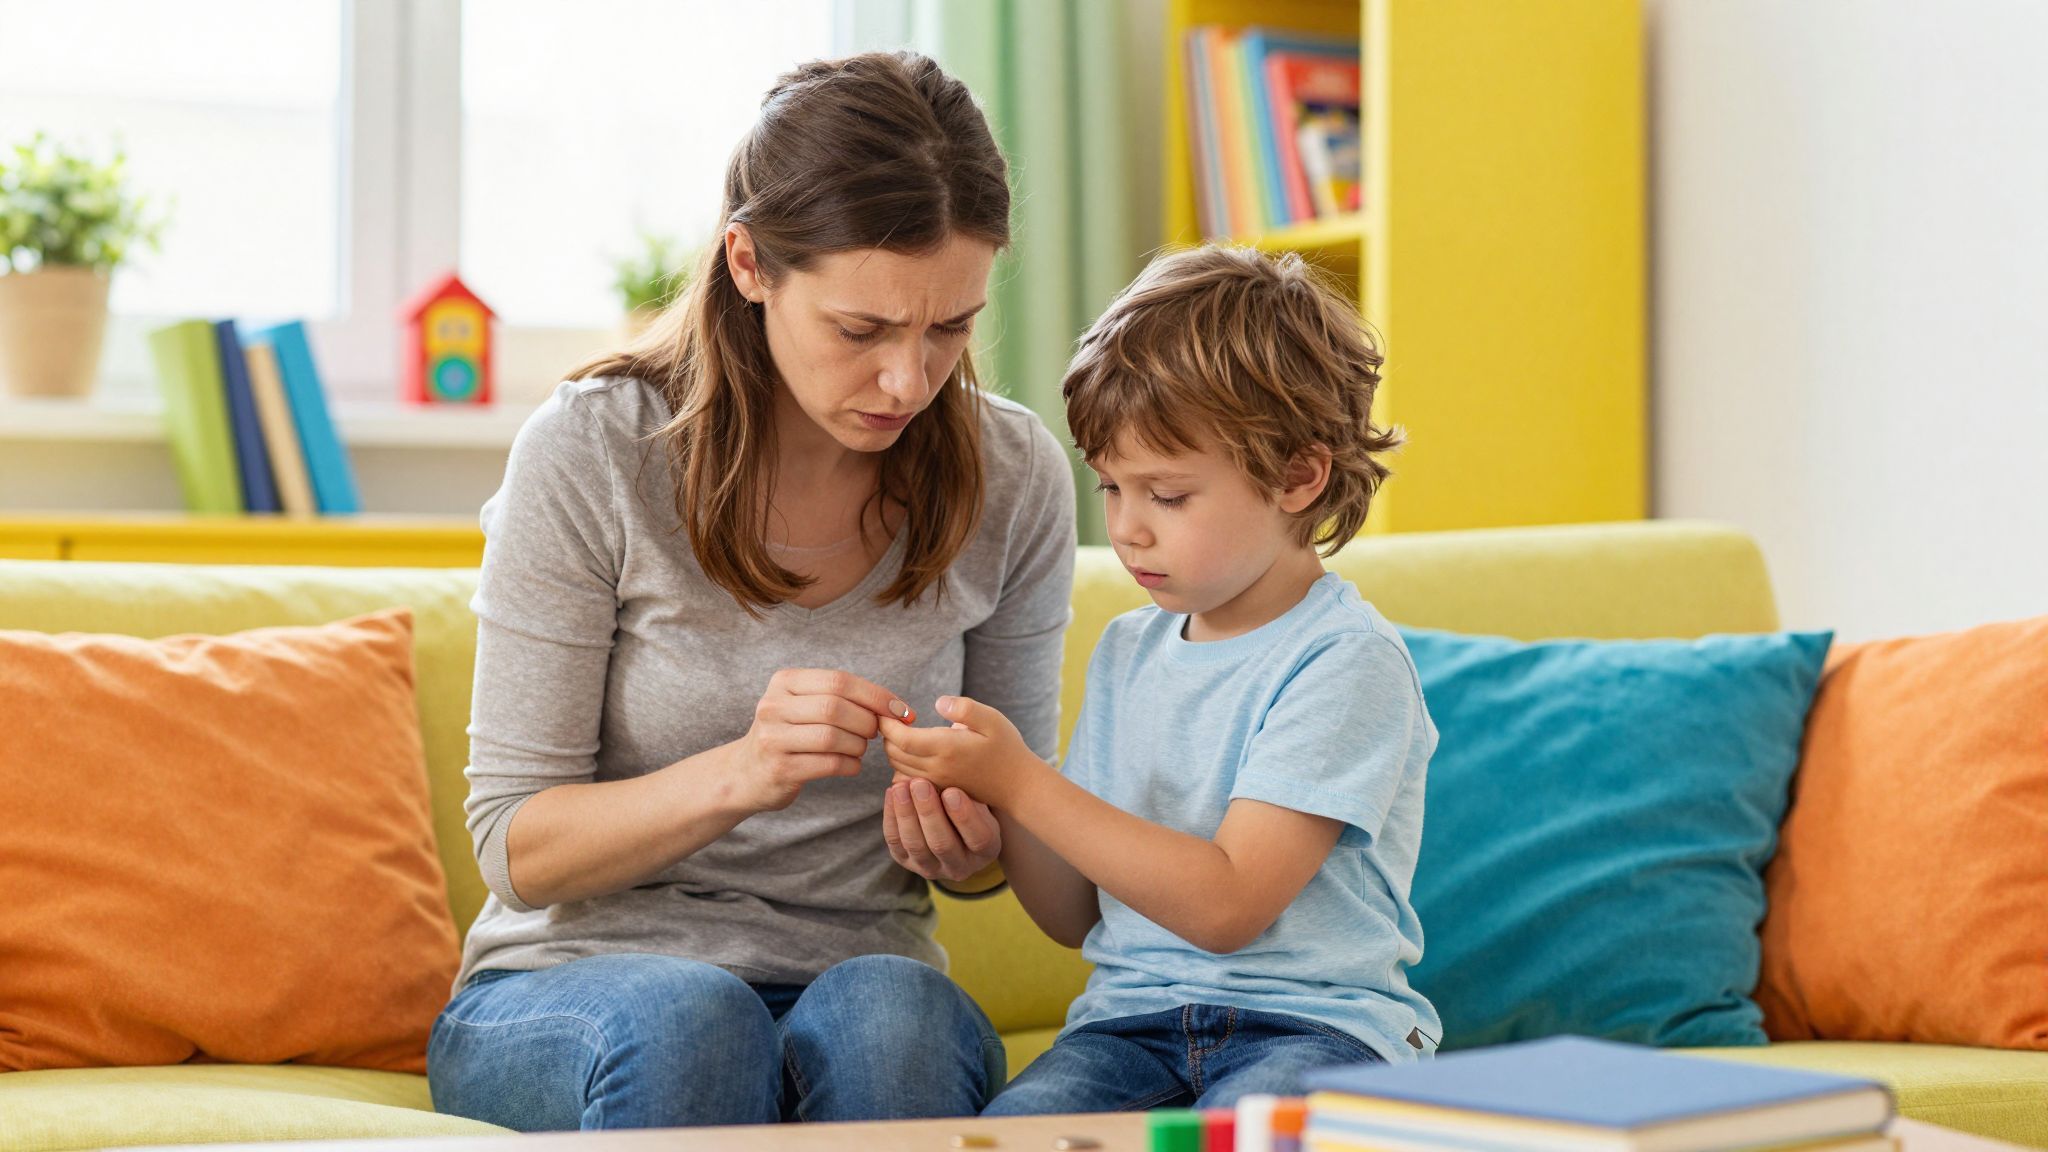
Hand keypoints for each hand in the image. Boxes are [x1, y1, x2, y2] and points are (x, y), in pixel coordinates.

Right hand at [721, 669, 911, 813]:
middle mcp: (773, 706)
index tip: (901, 711)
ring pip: (833, 737)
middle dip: (866, 722)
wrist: (746, 772)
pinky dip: (851, 765)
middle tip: (874, 733)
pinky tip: (851, 765)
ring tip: (859, 748)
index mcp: (784, 681)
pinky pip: (829, 764)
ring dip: (859, 745)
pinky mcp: (779, 769)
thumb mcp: (804, 704)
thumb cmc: (790, 734)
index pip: (839, 681)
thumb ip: (843, 698)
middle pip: (836, 707)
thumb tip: (899, 709)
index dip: (876, 695)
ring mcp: (773, 738)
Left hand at [880, 695, 1043, 811]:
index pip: (901, 739)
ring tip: (902, 731)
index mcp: (946, 749)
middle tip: (894, 718)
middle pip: (894, 754)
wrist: (1018, 786)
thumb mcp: (992, 719)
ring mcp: (936, 782)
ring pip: (898, 767)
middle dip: (887, 735)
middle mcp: (937, 768)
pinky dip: (902, 763)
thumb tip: (937, 702)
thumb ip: (964, 708)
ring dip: (894, 749)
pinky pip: (908, 778)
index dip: (888, 724)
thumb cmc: (1007, 748)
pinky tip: (914, 749)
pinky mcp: (938, 790)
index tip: (887, 711)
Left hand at [881, 773, 1002, 883]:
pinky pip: (895, 842)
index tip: (952, 792)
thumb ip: (970, 791)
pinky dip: (892, 816)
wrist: (952, 822)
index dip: (965, 816)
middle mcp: (959, 866)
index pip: (978, 839)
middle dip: (929, 812)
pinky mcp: (906, 861)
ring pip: (915, 845)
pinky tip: (892, 792)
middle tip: (920, 784)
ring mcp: (930, 867)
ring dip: (906, 813)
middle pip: (942, 844)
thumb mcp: (980, 799)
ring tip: (901, 786)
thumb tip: (950, 774)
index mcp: (986, 851)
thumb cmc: (971, 803)